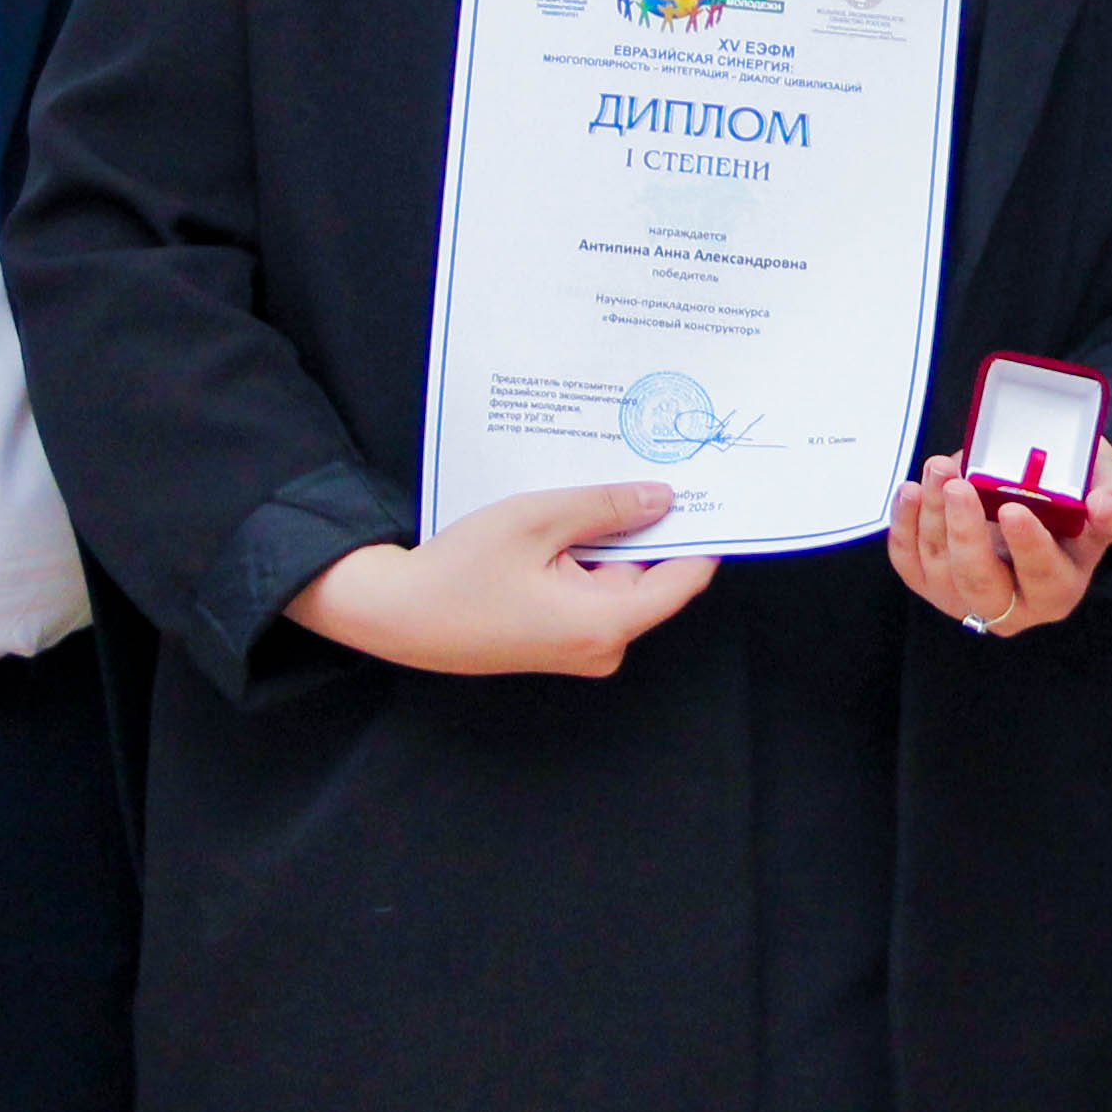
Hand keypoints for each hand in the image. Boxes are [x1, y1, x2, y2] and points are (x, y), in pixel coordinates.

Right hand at [285, 481, 719, 676]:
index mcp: (605, 623)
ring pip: (620, 579)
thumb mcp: (536, 519)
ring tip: (601, 482)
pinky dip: (590, 555)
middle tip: (656, 465)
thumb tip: (663, 498)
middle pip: (653, 575)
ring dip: (615, 536)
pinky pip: (593, 591)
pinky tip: (572, 516)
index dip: (704, 530)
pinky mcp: (558, 639)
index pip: (685, 577)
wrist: (394, 616)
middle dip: (653, 524)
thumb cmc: (458, 571)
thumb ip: (605, 507)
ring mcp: (580, 646)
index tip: (717, 489)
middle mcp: (601, 645)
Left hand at [888, 443, 1111, 637]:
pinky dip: (905, 527)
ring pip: (940, 568)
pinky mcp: (934, 583)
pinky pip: (910, 564)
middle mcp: (1012, 607)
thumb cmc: (1082, 496)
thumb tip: (1104, 508)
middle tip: (958, 484)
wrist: (1051, 500)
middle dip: (965, 533)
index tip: (1015, 508)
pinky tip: (912, 491)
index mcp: (1060, 588)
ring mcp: (966, 599)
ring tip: (939, 468)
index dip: (1027, 546)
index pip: (1042, 576)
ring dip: (933, 516)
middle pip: (980, 583)